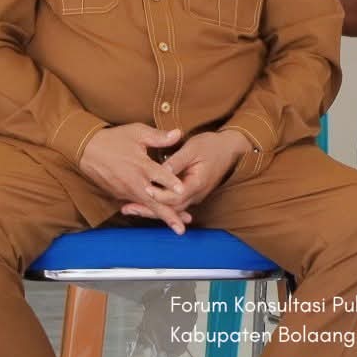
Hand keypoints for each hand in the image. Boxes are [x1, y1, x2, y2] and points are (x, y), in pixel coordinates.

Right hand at [80, 125, 191, 232]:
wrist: (86, 150)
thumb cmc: (114, 139)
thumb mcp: (137, 132)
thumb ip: (158, 137)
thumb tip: (178, 133)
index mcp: (140, 165)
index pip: (159, 176)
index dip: (171, 183)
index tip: (183, 190)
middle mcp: (134, 182)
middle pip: (154, 202)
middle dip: (168, 215)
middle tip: (182, 229)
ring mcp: (126, 191)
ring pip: (147, 207)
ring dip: (162, 216)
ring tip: (177, 226)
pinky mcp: (120, 195)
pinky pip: (138, 204)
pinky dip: (149, 210)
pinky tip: (161, 216)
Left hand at [121, 131, 250, 219]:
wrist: (229, 149)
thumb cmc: (211, 146)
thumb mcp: (193, 148)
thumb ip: (177, 161)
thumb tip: (161, 170)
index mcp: (198, 183)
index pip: (176, 196)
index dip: (159, 195)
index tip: (144, 189)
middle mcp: (196, 194)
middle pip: (170, 208)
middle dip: (148, 209)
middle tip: (127, 208)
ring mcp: (194, 196)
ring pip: (170, 209)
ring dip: (150, 210)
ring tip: (129, 209)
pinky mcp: (190, 194)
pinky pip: (173, 204)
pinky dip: (158, 206)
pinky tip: (142, 205)